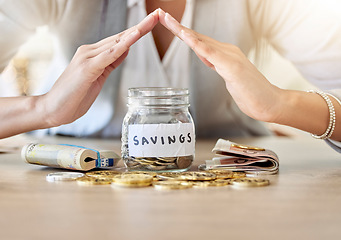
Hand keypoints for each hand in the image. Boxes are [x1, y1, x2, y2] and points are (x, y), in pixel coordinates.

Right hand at [39, 10, 158, 127]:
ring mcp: (87, 58)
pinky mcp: (87, 68)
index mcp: (93, 54)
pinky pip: (109, 55)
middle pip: (121, 37)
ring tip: (152, 20)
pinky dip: (122, 46)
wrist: (53, 108)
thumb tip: (125, 50)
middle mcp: (90, 51)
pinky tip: (133, 38)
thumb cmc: (74, 95)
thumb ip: (110, 63)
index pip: (120, 40)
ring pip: (117, 42)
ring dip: (136, 31)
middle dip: (141, 26)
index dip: (137, 31)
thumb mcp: (98, 77)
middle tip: (158, 15)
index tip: (152, 22)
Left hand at [158, 9, 283, 122]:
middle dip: (177, 26)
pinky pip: (210, 53)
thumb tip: (208, 59)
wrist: (271, 103)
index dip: (182, 32)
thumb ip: (219, 66)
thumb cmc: (252, 94)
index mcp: (225, 55)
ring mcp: (230, 58)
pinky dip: (196, 43)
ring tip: (166, 18)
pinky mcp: (232, 67)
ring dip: (181, 30)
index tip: (168, 24)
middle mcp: (227, 52)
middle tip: (160, 14)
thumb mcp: (229, 78)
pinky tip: (184, 35)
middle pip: (197, 37)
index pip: (199, 41)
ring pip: (200, 41)